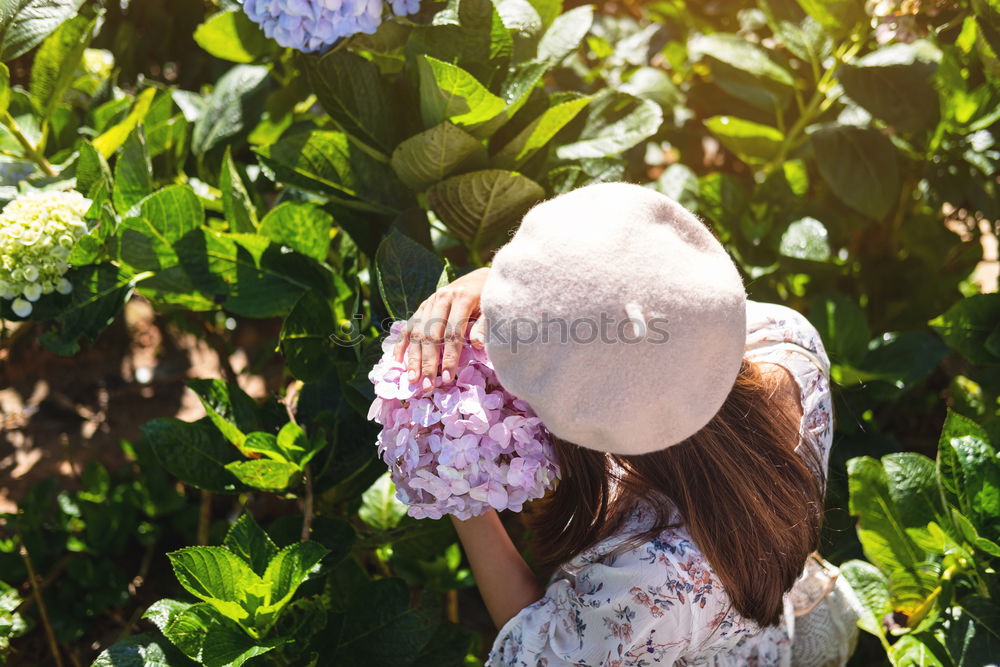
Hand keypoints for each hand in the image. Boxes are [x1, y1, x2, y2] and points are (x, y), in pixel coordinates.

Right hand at [393, 267, 489, 390]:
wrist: (480, 277)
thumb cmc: (489, 298)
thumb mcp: (492, 309)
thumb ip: (485, 325)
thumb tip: (477, 344)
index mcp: (461, 298)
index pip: (452, 333)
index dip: (449, 357)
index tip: (448, 378)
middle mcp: (441, 298)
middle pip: (431, 335)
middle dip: (429, 363)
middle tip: (427, 386)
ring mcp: (430, 301)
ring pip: (418, 333)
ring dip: (414, 358)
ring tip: (413, 379)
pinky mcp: (423, 306)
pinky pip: (409, 326)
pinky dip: (402, 344)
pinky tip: (397, 361)